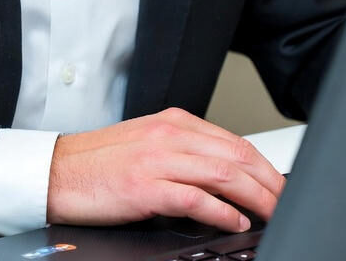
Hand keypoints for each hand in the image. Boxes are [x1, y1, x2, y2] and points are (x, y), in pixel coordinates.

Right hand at [47, 107, 284, 230]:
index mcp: (172, 123)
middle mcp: (169, 135)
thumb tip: (223, 178)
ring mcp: (157, 159)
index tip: (279, 184)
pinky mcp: (145, 186)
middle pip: (235, 155)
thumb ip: (184, 153)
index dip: (263, 165)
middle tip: (286, 202)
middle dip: (268, 181)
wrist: (58, 171)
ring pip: (222, 173)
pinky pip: (194, 198)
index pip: (232, 140)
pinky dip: (221, 211)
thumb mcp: (147, 145)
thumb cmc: (100, 162)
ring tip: (273, 213)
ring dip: (255, 197)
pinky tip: (234, 221)